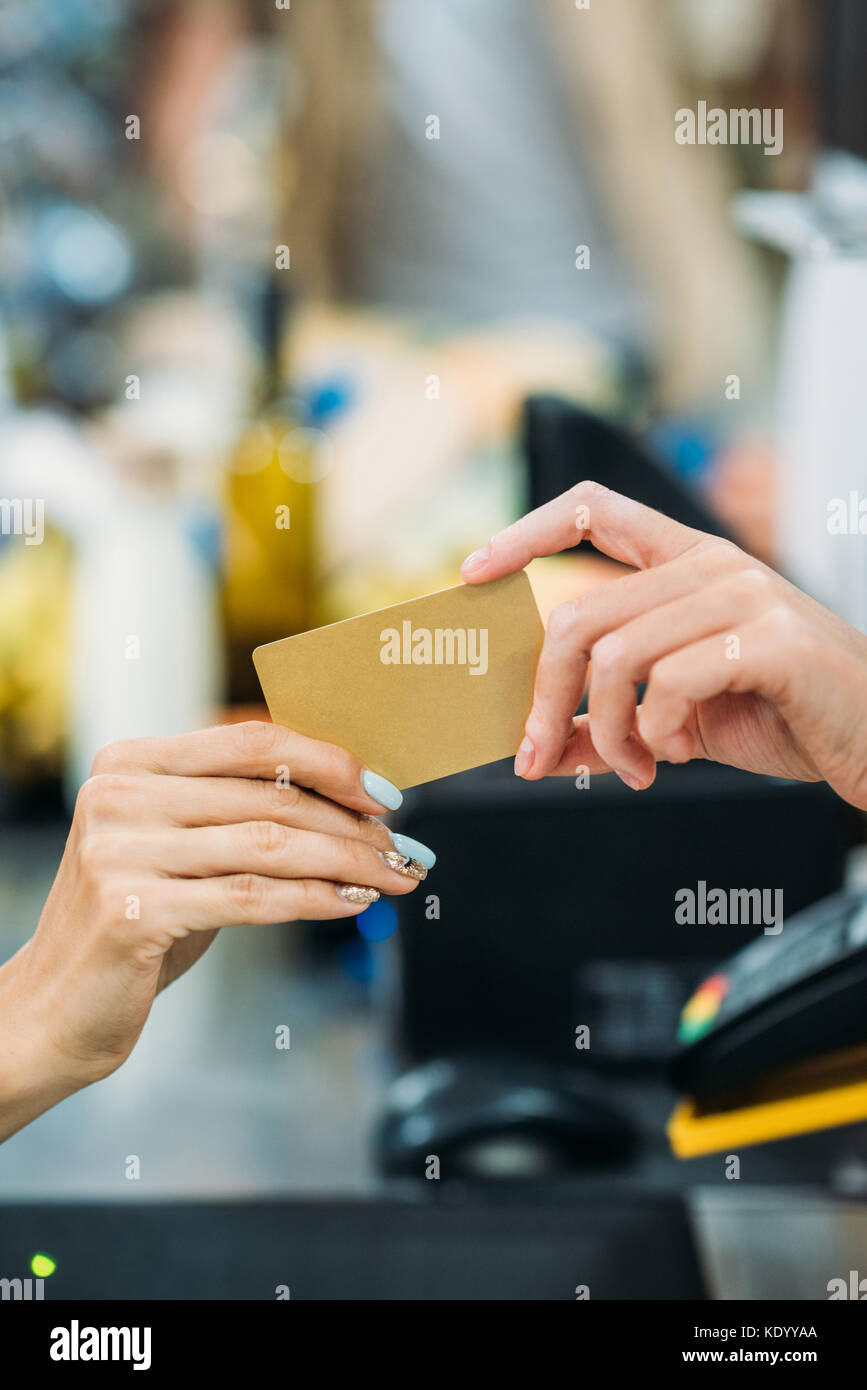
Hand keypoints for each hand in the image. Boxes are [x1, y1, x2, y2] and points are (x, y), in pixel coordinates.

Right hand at [0, 723, 430, 1139]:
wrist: (54, 1008)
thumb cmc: (136, 921)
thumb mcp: (180, 847)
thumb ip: (239, 810)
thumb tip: (351, 795)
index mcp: (131, 762)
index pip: (251, 741)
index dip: (329, 761)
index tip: (384, 792)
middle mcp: (120, 795)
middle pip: (271, 795)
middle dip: (353, 823)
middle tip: (403, 848)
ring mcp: (121, 851)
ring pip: (272, 845)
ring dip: (349, 862)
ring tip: (394, 877)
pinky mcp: (134, 910)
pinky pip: (253, 897)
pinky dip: (315, 899)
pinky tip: (353, 904)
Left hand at [462, 481, 866, 807]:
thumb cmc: (777, 715)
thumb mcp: (678, 717)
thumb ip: (609, 720)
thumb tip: (535, 748)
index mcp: (687, 561)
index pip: (592, 511)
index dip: (525, 532)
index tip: (472, 572)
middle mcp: (712, 563)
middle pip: (580, 615)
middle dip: (543, 696)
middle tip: (536, 755)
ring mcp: (743, 595)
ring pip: (616, 655)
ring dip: (605, 731)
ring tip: (632, 768)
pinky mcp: (769, 641)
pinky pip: (669, 683)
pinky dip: (650, 736)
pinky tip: (672, 758)